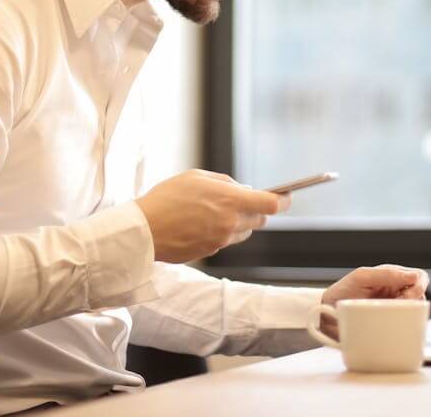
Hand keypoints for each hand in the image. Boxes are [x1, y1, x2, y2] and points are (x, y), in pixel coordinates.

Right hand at [135, 169, 290, 262]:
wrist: (144, 230)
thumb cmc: (168, 198)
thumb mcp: (197, 177)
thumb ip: (225, 183)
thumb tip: (243, 189)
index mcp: (231, 201)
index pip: (272, 204)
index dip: (284, 200)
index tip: (286, 196)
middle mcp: (231, 224)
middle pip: (260, 220)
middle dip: (256, 210)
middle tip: (241, 200)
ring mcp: (221, 241)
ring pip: (243, 232)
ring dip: (238, 222)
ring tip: (214, 211)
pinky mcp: (210, 252)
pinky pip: (225, 241)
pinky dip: (221, 232)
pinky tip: (200, 224)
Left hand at [319, 265, 429, 338]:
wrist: (325, 314)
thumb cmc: (342, 292)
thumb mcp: (362, 277)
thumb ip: (386, 274)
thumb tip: (414, 277)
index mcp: (392, 276)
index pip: (419, 277)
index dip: (419, 285)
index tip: (407, 294)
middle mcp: (396, 292)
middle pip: (421, 294)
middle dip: (414, 300)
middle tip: (398, 306)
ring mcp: (394, 309)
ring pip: (416, 311)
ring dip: (409, 313)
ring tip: (390, 314)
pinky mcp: (390, 325)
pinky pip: (407, 325)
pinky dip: (405, 326)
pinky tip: (394, 326)